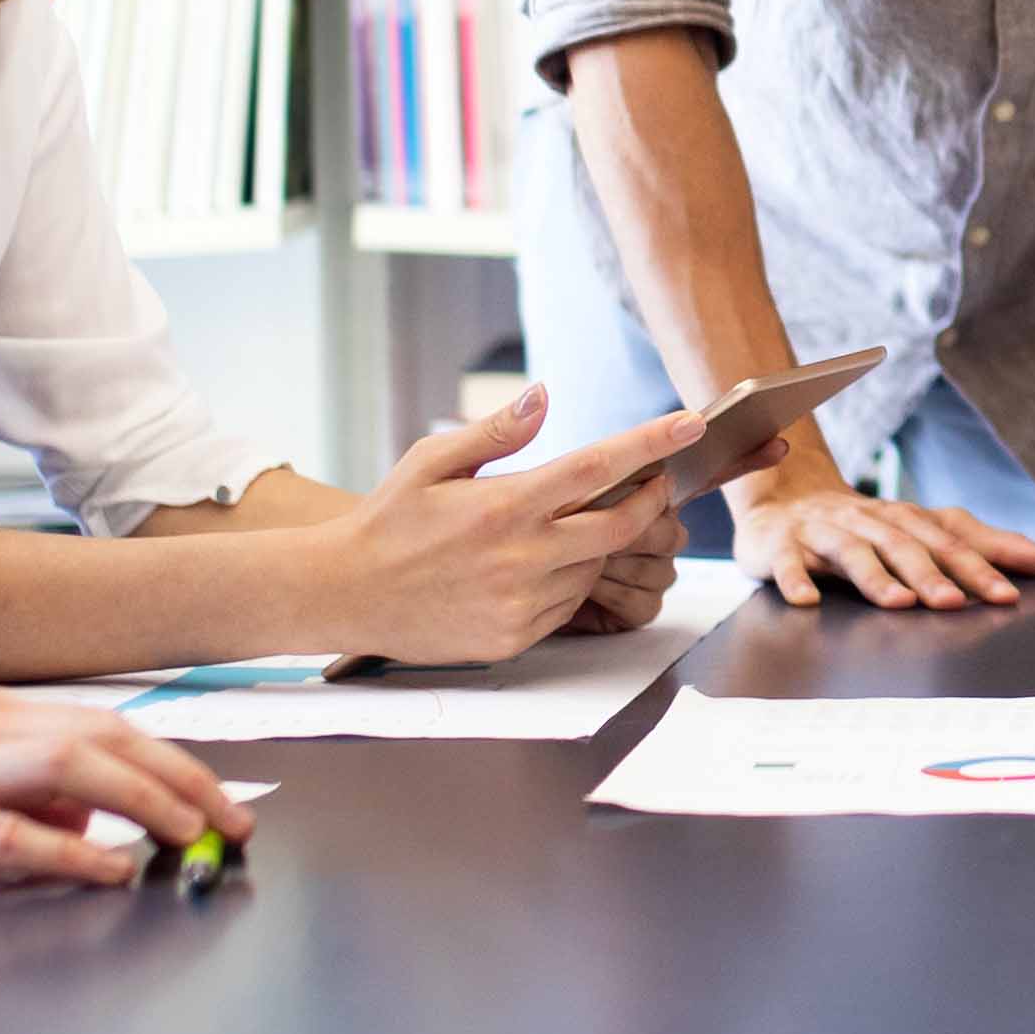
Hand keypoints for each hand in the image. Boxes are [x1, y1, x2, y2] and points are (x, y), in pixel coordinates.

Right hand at [0, 687, 250, 889]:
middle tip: (232, 823)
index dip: (172, 761)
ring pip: (68, 770)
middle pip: (104, 740)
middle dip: (181, 781)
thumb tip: (89, 821)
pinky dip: (62, 850)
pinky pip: (1, 834)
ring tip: (189, 838)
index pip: (103, 726)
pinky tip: (104, 868)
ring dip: (143, 803)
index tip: (220, 797)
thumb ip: (12, 786)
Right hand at [327, 387, 718, 664]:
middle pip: (619, 526)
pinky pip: (567, 604)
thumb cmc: (388, 520)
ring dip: (599, 543)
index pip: (598, 467)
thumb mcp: (431, 461)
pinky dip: (568, 580)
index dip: (651, 443)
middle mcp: (520, 557)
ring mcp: (521, 602)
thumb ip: (496, 432)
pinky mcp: (516, 637)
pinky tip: (537, 566)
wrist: (345, 594)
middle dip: (649, 501)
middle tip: (656, 483)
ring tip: (567, 525)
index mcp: (504, 505)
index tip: (689, 424)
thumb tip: (545, 395)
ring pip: (593, 566)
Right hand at [734, 476, 1034, 610]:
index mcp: (907, 520)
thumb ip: (975, 546)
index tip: (1034, 579)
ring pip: (854, 552)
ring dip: (879, 577)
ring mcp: (824, 532)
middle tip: (972, 600)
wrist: (780, 503)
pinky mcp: (780, 545)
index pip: (958, 536)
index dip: (995, 556)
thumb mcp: (916, 532)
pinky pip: (786, 563)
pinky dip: (796, 580)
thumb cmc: (862, 527)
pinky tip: (808, 601)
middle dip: (943, 572)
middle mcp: (870, 520)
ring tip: (903, 603)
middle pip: (911, 545)